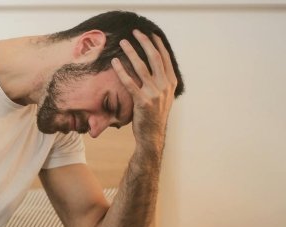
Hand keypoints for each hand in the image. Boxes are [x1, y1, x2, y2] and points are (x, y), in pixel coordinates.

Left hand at [111, 30, 177, 149]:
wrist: (152, 136)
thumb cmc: (154, 115)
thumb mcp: (163, 96)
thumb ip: (161, 81)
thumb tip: (155, 66)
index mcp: (170, 83)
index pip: (165, 58)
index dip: (157, 44)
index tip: (150, 33)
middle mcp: (164, 86)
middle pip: (154, 58)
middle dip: (145, 43)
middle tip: (135, 32)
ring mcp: (154, 94)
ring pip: (141, 67)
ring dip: (131, 52)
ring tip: (123, 42)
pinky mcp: (142, 101)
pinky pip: (130, 83)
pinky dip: (121, 71)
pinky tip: (115, 62)